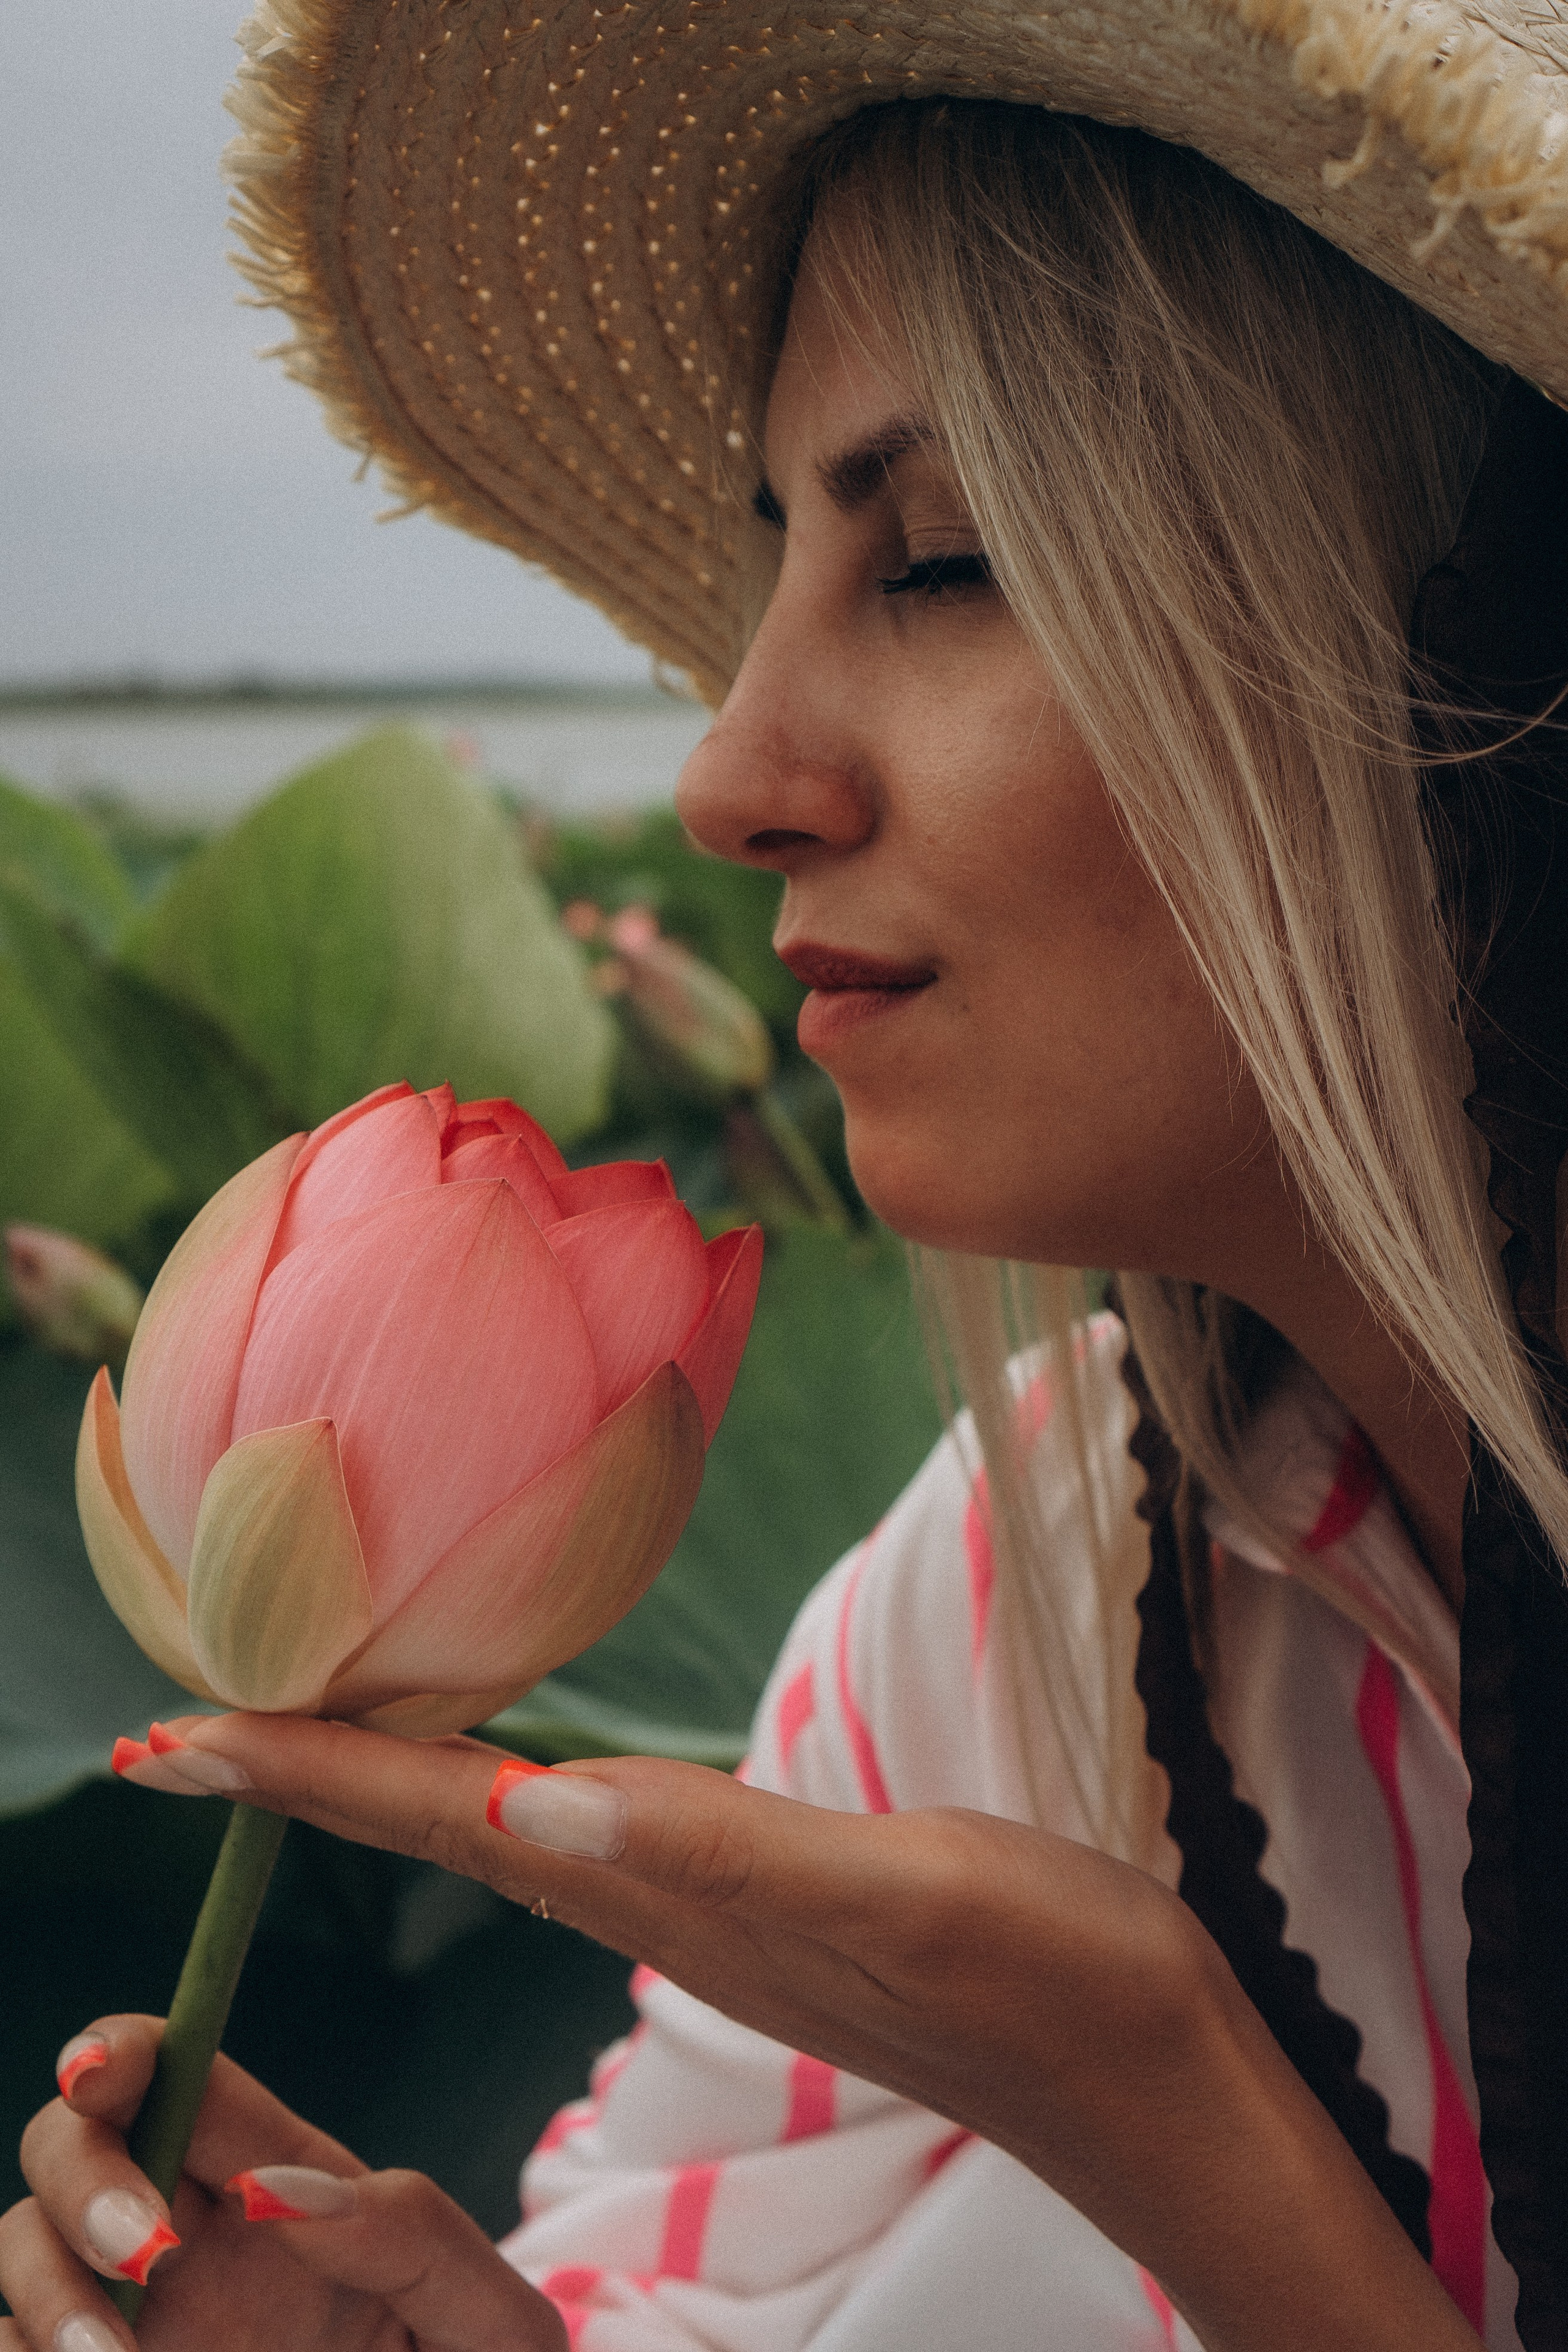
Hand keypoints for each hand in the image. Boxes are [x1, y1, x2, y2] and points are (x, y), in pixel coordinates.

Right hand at [0, 2013, 564, 2351]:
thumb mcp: (489, 2327)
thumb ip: (414, 2236)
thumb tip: (274, 2188)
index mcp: (279, 2187)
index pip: (178, 2070)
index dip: (120, 2049)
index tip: (94, 2072)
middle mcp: (187, 2242)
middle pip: (68, 2143)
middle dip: (81, 2181)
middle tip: (152, 2255)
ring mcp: (130, 2325)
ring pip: (17, 2251)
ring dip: (45, 2295)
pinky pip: (4, 2347)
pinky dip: (22, 2350)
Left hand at [127, 1715, 1479, 2351]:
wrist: (1143, 2075)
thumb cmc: (1053, 1977)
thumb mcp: (906, 1895)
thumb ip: (722, 1852)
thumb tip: (529, 1800)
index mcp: (668, 1896)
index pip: (442, 1824)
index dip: (302, 1778)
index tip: (163, 1741)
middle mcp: (660, 1911)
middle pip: (437, 1833)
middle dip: (304, 1780)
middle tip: (176, 1733)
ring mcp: (708, 1916)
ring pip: (500, 1838)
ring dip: (387, 1787)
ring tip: (298, 1736)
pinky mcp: (762, 1911)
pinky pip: (582, 1840)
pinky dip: (499, 1794)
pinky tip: (496, 1776)